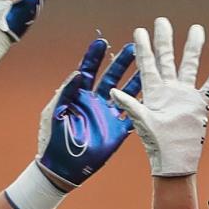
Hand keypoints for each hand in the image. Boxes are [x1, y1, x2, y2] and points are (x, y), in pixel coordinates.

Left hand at [36, 38, 138, 187]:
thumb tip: (77, 73)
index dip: (94, 56)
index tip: (102, 41)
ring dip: (136, 79)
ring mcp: (108, 115)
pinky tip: (155, 94)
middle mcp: (95, 102)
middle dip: (122, 61)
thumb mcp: (56, 112)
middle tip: (134, 46)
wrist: (62, 168)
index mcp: (78, 96)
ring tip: (149, 65)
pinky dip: (144, 106)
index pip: (88, 71)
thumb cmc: (53, 140)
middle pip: (111, 76)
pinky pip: (133, 115)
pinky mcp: (117, 131)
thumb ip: (66, 92)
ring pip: (126, 92)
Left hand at [109, 18, 208, 176]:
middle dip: (164, 40)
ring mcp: (185, 95)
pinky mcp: (200, 104)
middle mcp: (169, 89)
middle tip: (162, 21)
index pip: (147, 64)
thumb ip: (130, 106)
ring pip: (190, 65)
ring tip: (196, 29)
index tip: (139, 31)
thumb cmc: (156, 145)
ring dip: (192, 48)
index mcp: (153, 92)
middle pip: (166, 58)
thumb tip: (112, 92)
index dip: (143, 47)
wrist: (175, 160)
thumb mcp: (141, 123)